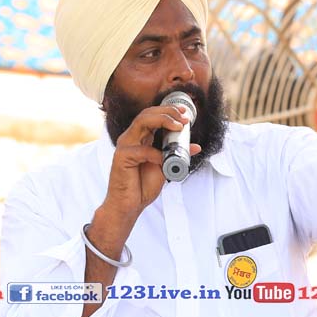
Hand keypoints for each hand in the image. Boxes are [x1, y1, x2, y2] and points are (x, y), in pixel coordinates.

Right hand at [103, 102, 199, 219]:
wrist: (129, 205)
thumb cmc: (142, 186)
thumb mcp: (166, 167)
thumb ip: (177, 155)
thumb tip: (195, 146)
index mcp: (139, 138)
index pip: (152, 116)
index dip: (168, 111)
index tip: (184, 114)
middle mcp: (130, 138)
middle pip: (147, 114)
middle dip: (167, 112)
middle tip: (184, 118)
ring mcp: (124, 146)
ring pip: (142, 122)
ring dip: (162, 121)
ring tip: (178, 127)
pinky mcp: (121, 157)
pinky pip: (142, 150)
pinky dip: (156, 154)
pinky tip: (164, 161)